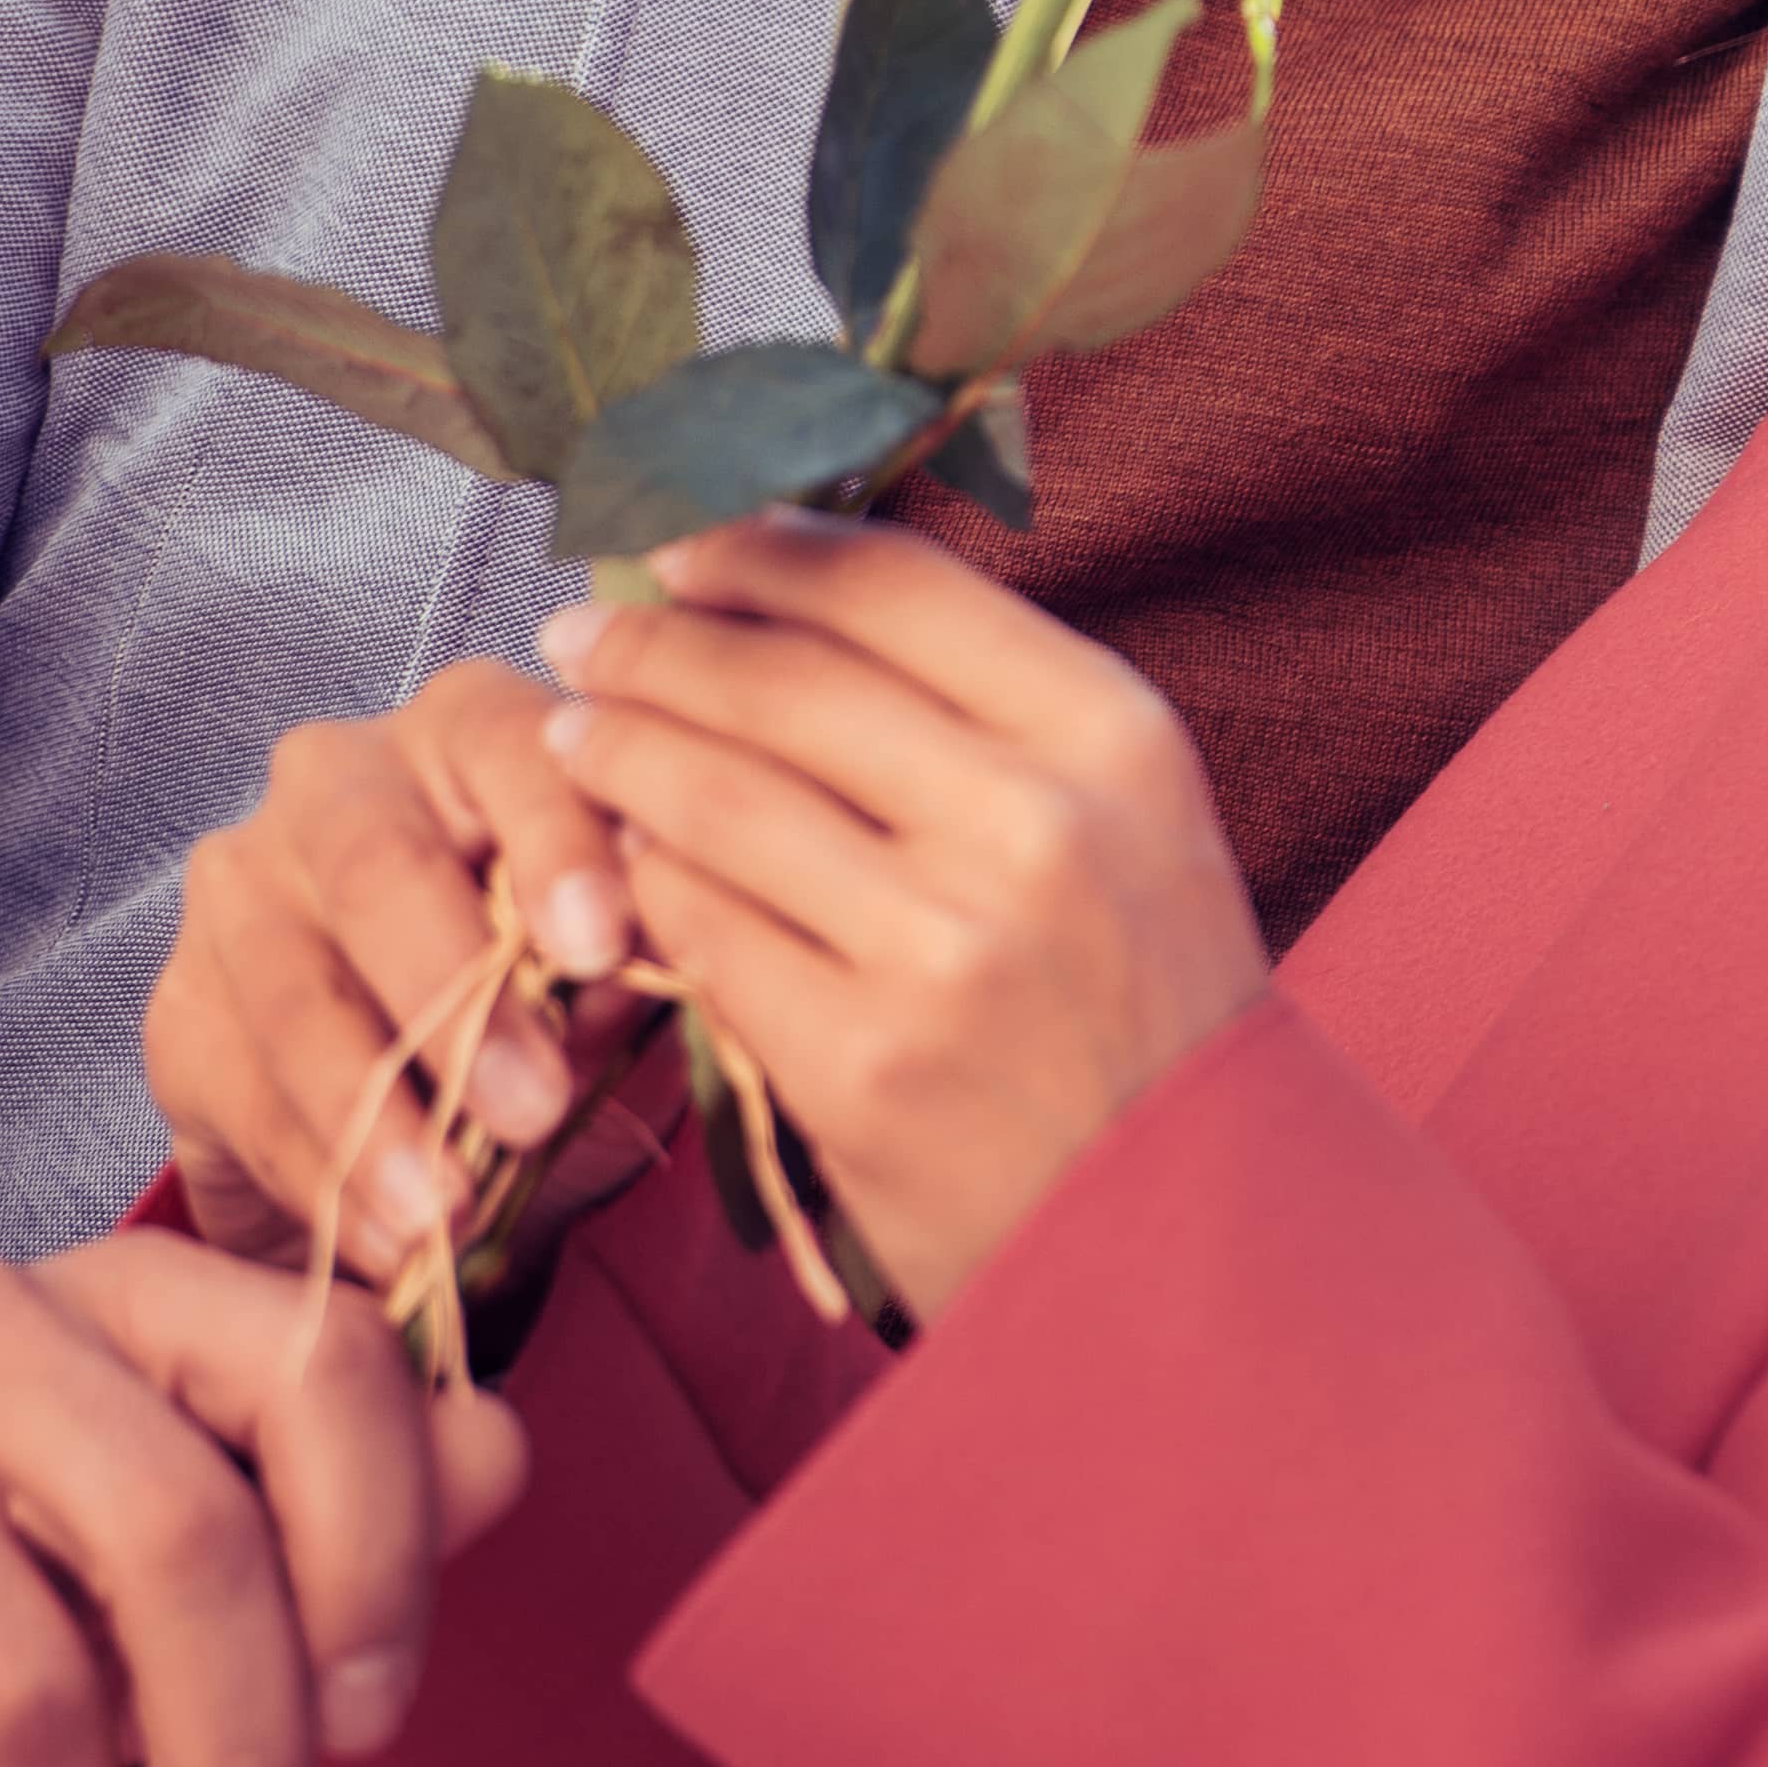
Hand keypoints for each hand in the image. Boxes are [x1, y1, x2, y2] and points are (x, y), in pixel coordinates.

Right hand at [150, 663, 645, 1282]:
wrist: (409, 1102)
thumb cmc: (554, 1000)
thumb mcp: (623, 974)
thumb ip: (649, 952)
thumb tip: (668, 956)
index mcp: (474, 731)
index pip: (515, 747)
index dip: (561, 841)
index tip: (605, 947)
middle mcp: (339, 779)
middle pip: (380, 867)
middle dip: (457, 999)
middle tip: (532, 1110)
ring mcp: (240, 889)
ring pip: (297, 996)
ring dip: (378, 1118)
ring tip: (449, 1215)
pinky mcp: (180, 1009)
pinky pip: (246, 1098)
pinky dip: (326, 1182)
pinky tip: (390, 1246)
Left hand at [536, 515, 1262, 1322]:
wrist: (1193, 1227)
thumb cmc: (1147, 1004)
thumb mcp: (1131, 819)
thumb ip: (991, 712)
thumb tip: (795, 594)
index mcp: (1112, 734)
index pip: (894, 585)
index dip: (760, 547)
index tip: (679, 540)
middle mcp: (1036, 824)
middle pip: (784, 682)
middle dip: (655, 645)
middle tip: (581, 630)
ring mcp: (943, 949)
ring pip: (718, 803)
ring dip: (619, 755)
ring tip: (574, 736)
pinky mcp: (859, 1065)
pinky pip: (704, 935)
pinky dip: (646, 887)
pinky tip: (623, 866)